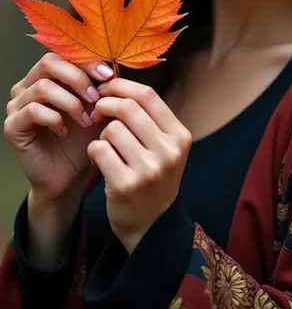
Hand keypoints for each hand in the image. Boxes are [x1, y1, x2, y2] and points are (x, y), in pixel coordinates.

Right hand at [4, 52, 114, 200]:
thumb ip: (100, 87)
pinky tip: (65, 131)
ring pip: (43, 87)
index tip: (108, 75)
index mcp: (48, 76)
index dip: (86, 61)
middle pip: (49, 62)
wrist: (67, 175)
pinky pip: (33, 110)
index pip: (64, 54)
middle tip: (96, 97)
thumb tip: (113, 69)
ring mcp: (17, 104)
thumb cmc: (82, 139)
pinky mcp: (12, 125)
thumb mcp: (96, 108)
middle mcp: (28, 85)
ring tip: (85, 120)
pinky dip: (55, 118)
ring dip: (70, 102)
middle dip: (77, 77)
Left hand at [87, 78, 191, 253]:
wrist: (151, 226)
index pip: (148, 95)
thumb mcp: (164, 147)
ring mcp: (148, 170)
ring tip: (105, 144)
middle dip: (106, 104)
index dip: (122, 86)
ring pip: (111, 129)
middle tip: (97, 112)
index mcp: (180, 136)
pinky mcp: (125, 186)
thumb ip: (148, 117)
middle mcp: (168, 151)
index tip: (106, 89)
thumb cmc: (153, 177)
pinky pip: (99, 150)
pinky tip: (99, 160)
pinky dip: (94, 150)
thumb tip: (115, 82)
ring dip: (101, 132)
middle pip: (128, 108)